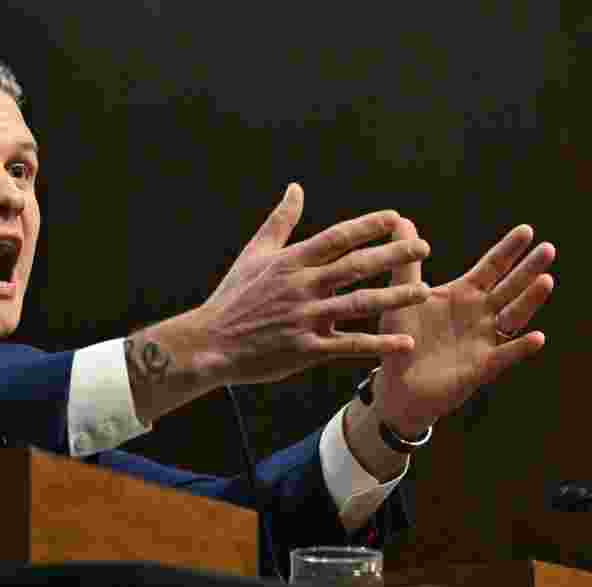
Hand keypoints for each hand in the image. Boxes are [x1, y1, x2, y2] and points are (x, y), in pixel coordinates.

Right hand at [199, 183, 430, 385]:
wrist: (210, 343)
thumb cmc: (233, 297)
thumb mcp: (254, 254)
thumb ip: (280, 221)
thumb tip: (296, 188)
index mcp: (292, 262)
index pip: (337, 237)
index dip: (368, 226)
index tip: (396, 218)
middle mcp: (302, 286)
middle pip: (356, 266)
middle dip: (393, 255)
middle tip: (423, 248)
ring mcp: (306, 318)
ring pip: (360, 304)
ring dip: (395, 297)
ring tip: (424, 291)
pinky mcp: (307, 348)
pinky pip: (350, 346)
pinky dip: (379, 344)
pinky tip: (405, 342)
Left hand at [374, 222, 555, 434]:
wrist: (398, 384)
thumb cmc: (403, 338)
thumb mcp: (402, 297)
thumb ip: (406, 263)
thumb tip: (401, 220)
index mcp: (463, 294)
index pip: (491, 268)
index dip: (508, 250)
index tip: (527, 230)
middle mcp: (480, 314)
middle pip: (509, 287)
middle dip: (528, 269)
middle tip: (548, 249)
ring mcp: (484, 340)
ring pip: (513, 317)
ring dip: (530, 300)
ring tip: (546, 281)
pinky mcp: (482, 367)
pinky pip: (505, 356)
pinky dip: (520, 347)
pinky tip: (536, 337)